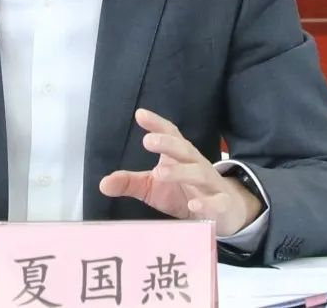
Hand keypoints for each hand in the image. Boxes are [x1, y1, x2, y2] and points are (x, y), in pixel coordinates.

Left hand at [99, 108, 262, 235]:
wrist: (224, 212)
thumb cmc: (183, 193)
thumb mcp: (153, 188)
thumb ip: (130, 183)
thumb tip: (102, 184)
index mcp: (180, 156)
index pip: (171, 134)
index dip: (157, 124)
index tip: (140, 114)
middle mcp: (196, 164)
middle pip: (184, 149)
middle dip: (167, 143)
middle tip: (147, 141)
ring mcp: (210, 184)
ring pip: (199, 173)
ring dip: (181, 172)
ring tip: (160, 173)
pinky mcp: (221, 206)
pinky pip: (217, 202)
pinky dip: (207, 203)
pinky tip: (194, 205)